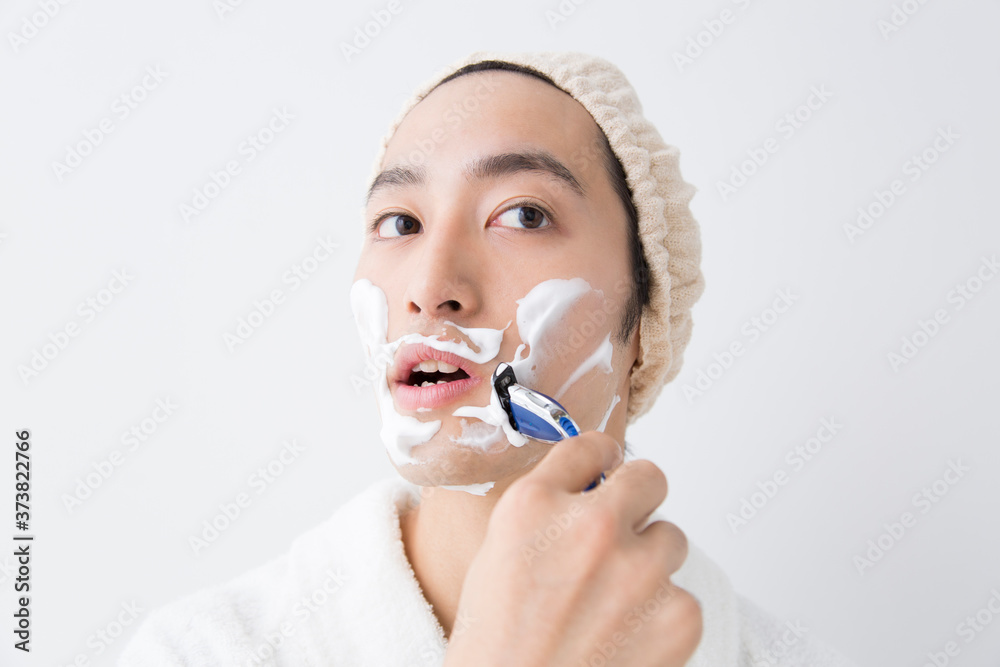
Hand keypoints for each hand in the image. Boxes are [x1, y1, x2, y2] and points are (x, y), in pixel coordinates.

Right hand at [443, 431, 701, 666]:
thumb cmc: (499, 646)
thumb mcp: (498, 555)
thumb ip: (545, 509)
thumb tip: (593, 484)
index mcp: (534, 506)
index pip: (589, 445)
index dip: (600, 460)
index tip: (605, 470)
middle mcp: (591, 527)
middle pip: (648, 476)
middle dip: (638, 500)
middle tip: (620, 535)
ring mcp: (639, 570)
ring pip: (670, 538)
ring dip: (649, 564)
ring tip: (610, 607)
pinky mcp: (679, 614)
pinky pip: (683, 594)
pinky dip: (661, 616)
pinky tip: (624, 640)